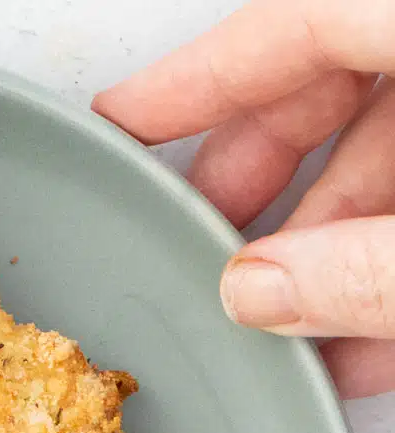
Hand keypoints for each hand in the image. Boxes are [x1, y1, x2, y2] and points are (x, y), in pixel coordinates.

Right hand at [94, 0, 394, 398]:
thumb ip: (363, 272)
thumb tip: (261, 292)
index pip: (291, 23)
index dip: (193, 80)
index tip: (123, 125)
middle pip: (331, 87)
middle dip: (256, 187)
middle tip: (202, 255)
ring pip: (385, 156)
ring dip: (327, 251)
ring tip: (284, 334)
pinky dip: (387, 265)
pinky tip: (355, 342)